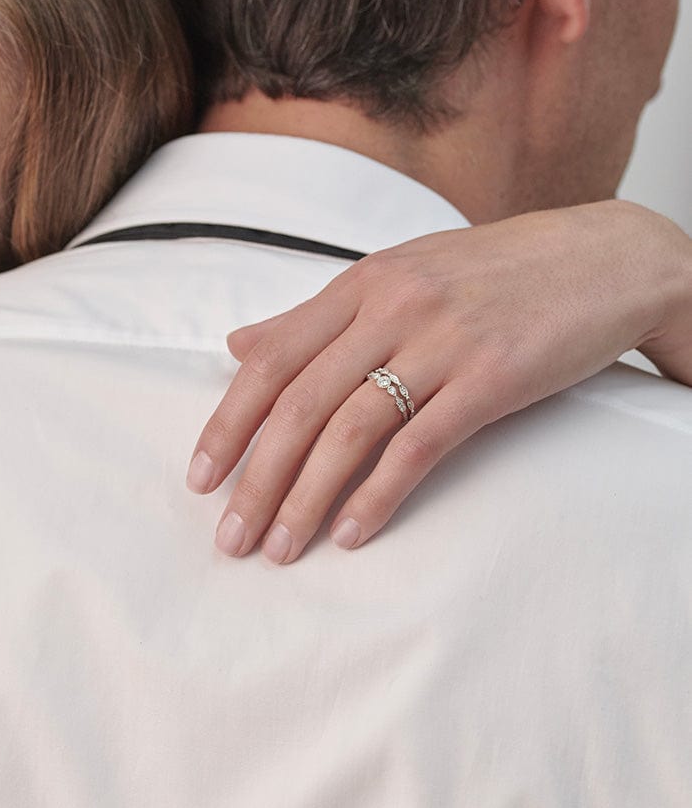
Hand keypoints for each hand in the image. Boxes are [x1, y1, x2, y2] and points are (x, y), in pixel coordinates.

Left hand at [187, 200, 691, 562]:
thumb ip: (317, 316)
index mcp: (363, 283)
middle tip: (228, 538)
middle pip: (300, 403)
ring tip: (279, 549)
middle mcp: (392, 307)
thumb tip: (238, 345)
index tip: (201, 476)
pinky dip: (378, 494)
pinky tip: (350, 533)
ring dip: (305, 498)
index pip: (272, 358)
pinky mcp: (492, 378)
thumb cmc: (497, 273)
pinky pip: (420, 446)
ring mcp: (442, 341)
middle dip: (256, 478)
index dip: (229, 421)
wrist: (607, 258)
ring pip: (350, 429)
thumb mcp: (399, 275)